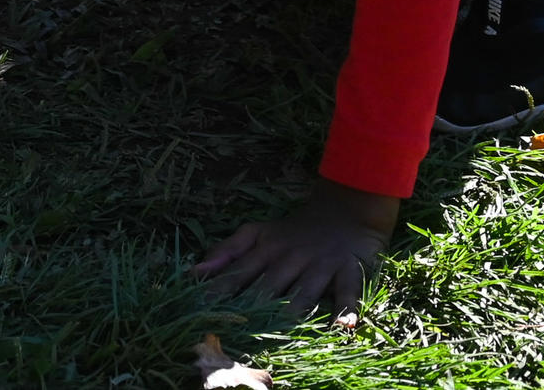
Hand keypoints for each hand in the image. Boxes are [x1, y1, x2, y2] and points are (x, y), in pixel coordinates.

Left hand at [193, 178, 397, 314]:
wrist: (341, 214)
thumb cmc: (291, 232)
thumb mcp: (256, 233)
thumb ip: (227, 252)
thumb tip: (194, 272)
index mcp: (265, 249)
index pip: (238, 273)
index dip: (219, 291)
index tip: (200, 308)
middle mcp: (290, 258)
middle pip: (269, 287)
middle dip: (251, 307)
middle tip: (233, 328)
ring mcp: (320, 266)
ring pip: (303, 292)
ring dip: (292, 311)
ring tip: (279, 329)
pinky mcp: (348, 271)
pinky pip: (348, 292)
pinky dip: (346, 309)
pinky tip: (341, 326)